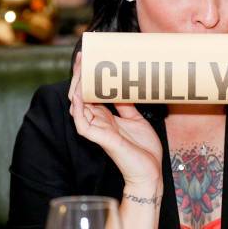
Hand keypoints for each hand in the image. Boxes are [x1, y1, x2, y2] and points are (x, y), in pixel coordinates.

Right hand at [68, 52, 162, 187]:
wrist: (150, 172)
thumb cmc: (143, 150)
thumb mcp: (136, 119)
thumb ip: (126, 105)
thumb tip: (122, 86)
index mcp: (105, 117)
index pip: (89, 93)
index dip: (86, 76)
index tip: (87, 57)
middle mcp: (98, 122)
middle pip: (81, 95)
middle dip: (80, 75)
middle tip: (82, 56)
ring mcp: (97, 130)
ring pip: (78, 105)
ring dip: (77, 86)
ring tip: (80, 68)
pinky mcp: (100, 139)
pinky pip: (82, 122)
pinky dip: (78, 108)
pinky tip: (78, 95)